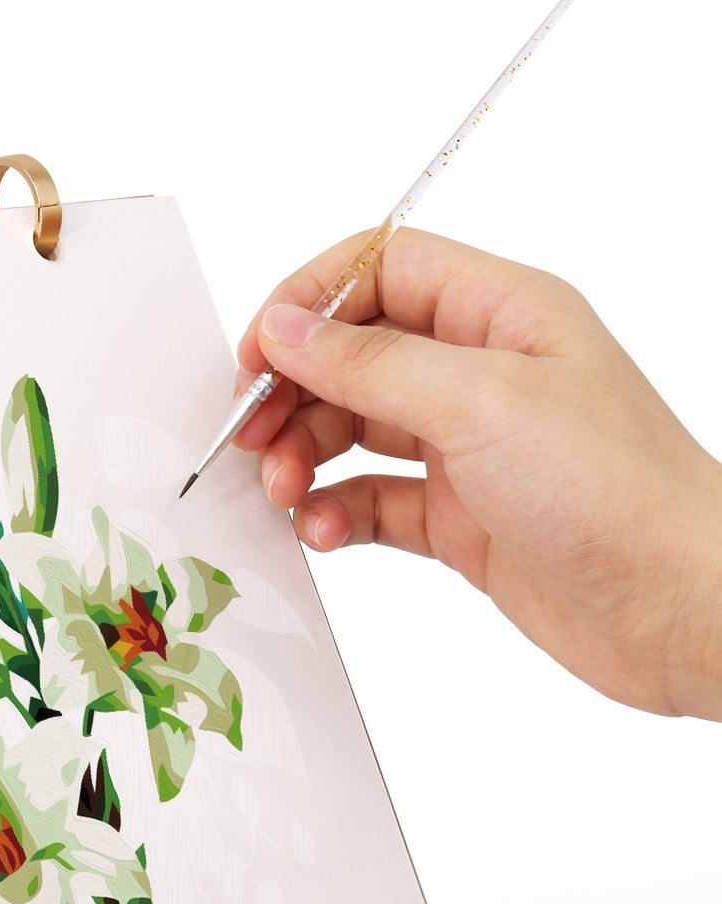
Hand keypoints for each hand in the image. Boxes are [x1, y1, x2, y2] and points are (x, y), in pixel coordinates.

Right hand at [232, 228, 721, 719]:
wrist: (678, 606)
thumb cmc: (615, 493)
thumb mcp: (480, 403)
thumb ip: (370, 363)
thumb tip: (287, 329)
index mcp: (501, 313)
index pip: (381, 269)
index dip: (310, 302)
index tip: (258, 355)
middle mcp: (481, 373)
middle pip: (353, 356)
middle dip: (294, 393)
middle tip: (252, 438)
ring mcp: (469, 448)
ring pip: (353, 432)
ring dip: (304, 457)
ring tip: (287, 492)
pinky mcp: (459, 519)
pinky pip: (371, 501)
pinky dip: (335, 514)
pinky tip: (324, 530)